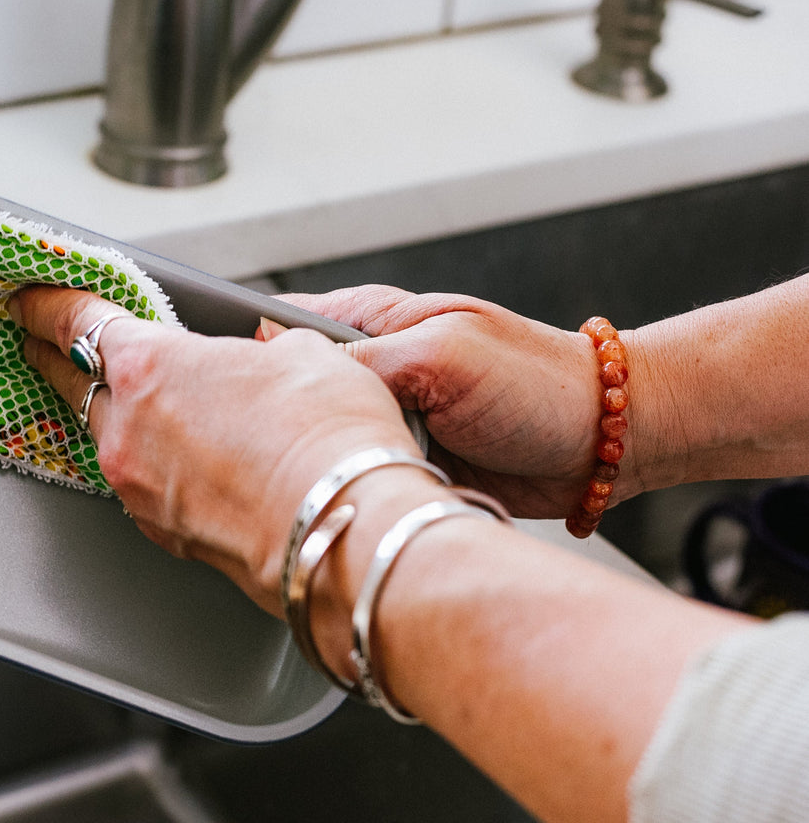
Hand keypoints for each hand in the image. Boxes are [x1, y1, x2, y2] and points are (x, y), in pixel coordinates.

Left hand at [9, 284, 419, 613]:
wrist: (345, 534)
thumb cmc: (328, 440)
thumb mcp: (303, 353)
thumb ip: (261, 348)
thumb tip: (263, 356)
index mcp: (149, 367)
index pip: (76, 322)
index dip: (48, 304)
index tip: (31, 299)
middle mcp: (127, 430)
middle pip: (74, 384)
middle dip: (55, 358)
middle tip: (42, 342)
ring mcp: (139, 489)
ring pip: (109, 438)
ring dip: (115, 417)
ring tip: (139, 405)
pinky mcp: (164, 534)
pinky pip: (142, 485)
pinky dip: (153, 466)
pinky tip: (188, 461)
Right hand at [271, 285, 604, 517]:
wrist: (607, 444)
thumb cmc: (539, 383)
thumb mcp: (441, 357)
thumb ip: (361, 359)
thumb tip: (286, 367)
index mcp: (369, 322)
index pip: (274, 326)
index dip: (241, 355)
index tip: (217, 389)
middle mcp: (369, 368)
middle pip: (286, 394)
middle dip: (271, 422)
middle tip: (260, 451)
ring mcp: (384, 418)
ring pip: (316, 442)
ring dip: (314, 464)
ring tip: (306, 481)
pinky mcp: (400, 463)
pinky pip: (354, 477)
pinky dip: (349, 490)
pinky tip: (342, 500)